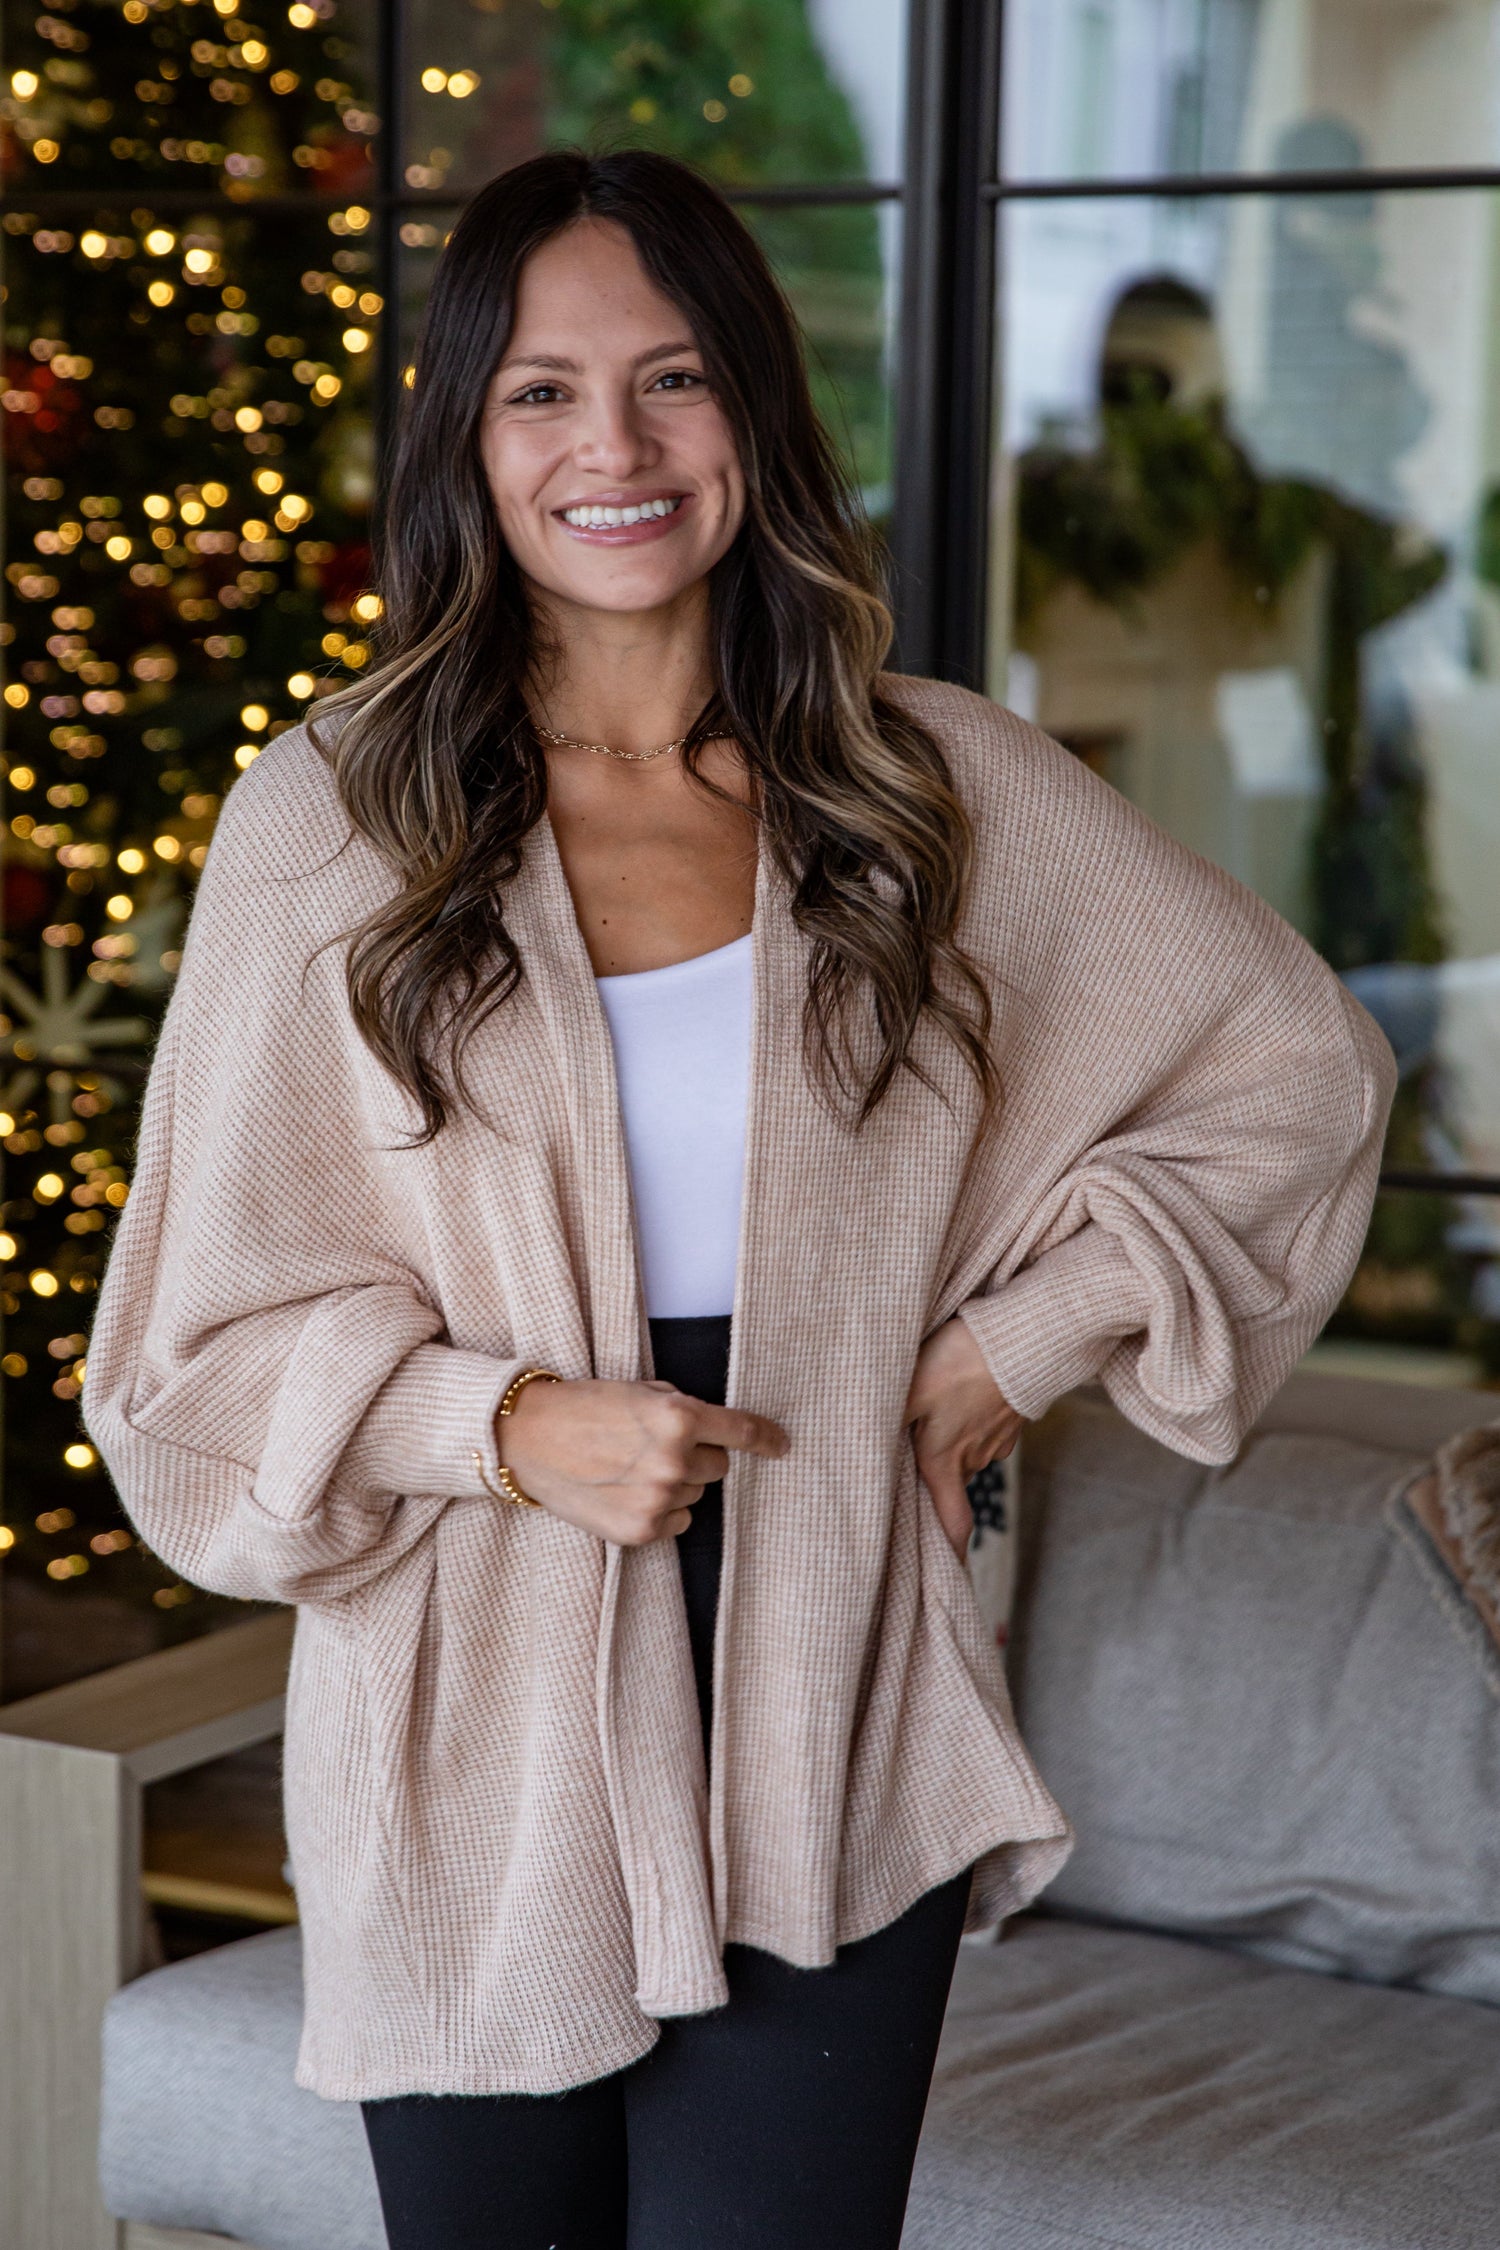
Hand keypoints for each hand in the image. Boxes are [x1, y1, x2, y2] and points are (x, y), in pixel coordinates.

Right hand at [497, 1376, 789, 1545]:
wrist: (526, 1439)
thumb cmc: (583, 1407)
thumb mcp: (639, 1390)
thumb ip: (682, 1409)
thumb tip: (715, 1431)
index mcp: (678, 1417)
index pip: (740, 1432)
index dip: (766, 1439)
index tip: (782, 1445)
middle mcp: (674, 1461)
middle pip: (717, 1467)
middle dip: (696, 1456)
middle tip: (653, 1447)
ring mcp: (657, 1500)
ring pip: (695, 1496)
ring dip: (674, 1485)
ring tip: (629, 1469)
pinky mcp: (640, 1531)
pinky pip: (676, 1523)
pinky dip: (660, 1512)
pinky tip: (624, 1494)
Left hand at [904, 1318, 1020, 1562]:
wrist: (1022, 1337)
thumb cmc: (958, 1362)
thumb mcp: (908, 1387)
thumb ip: (883, 1418)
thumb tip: (857, 1442)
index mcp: (943, 1459)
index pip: (952, 1523)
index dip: (951, 1553)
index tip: (951, 1575)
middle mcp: (974, 1458)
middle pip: (950, 1478)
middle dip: (934, 1470)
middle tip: (914, 1443)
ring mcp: (998, 1439)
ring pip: (966, 1449)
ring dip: (952, 1436)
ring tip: (937, 1405)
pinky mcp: (1013, 1416)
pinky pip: (985, 1426)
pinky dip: (973, 1416)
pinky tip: (963, 1389)